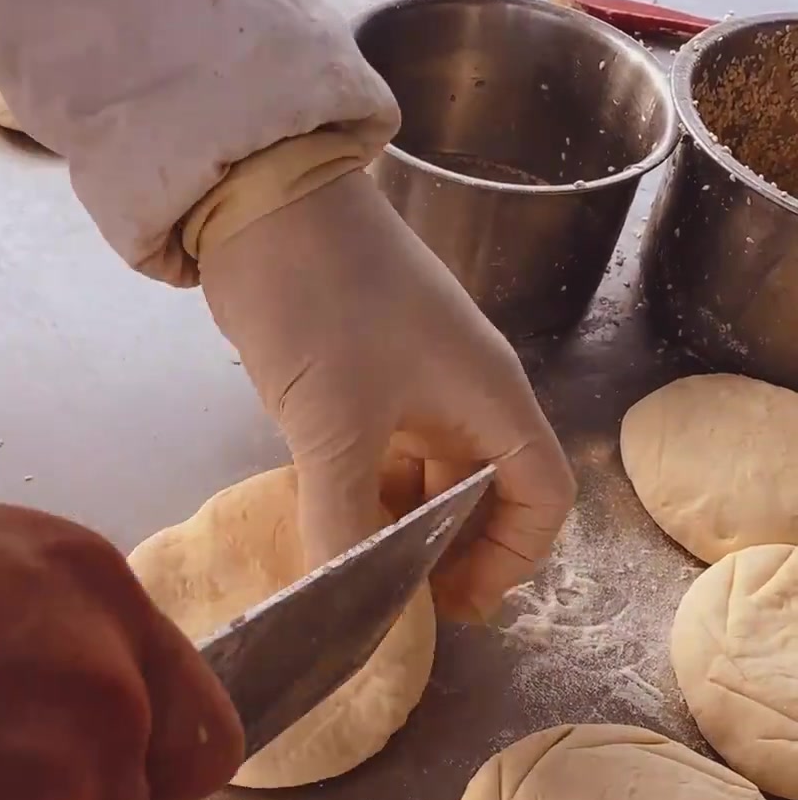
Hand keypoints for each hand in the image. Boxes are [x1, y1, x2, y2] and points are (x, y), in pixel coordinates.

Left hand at [201, 171, 574, 618]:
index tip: (452, 602)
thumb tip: (343, 602)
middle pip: (484, 493)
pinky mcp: (361, 373)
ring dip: (397, 525)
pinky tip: (321, 519)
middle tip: (393, 601)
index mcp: (490, 396)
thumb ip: (343, 520)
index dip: (512, 557)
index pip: (541, 493)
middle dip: (448, 552)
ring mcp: (411, 381)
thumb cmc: (319, 300)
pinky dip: (361, 492)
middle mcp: (464, 391)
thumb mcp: (332, 423)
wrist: (258, 197)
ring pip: (425, 476)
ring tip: (350, 570)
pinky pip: (381, 452)